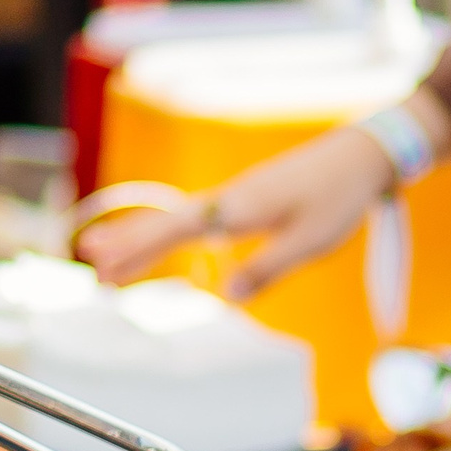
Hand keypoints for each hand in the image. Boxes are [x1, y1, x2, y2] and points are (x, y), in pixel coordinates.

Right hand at [79, 96, 450, 297]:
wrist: (361, 155)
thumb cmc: (338, 198)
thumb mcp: (309, 241)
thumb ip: (267, 268)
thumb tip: (228, 295)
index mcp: (239, 208)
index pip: (176, 231)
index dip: (139, 249)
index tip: (105, 266)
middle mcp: (229, 197)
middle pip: (166, 221)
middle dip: (128, 242)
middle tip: (90, 261)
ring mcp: (236, 194)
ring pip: (177, 216)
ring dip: (143, 234)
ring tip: (107, 249)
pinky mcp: (247, 195)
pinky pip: (195, 214)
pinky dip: (170, 227)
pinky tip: (162, 237)